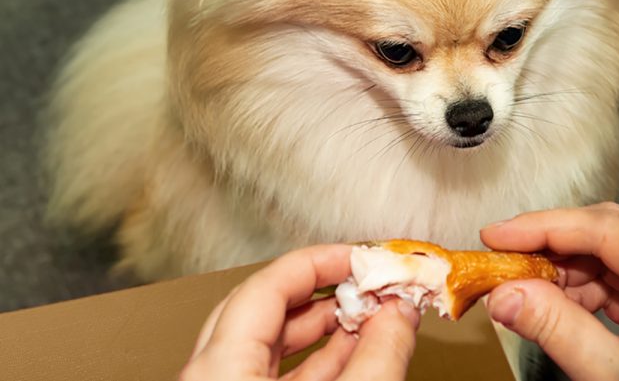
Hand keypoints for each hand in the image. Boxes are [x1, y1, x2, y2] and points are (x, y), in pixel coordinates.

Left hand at [180, 244, 419, 380]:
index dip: (323, 261)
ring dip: (325, 326)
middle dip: (325, 290)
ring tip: (371, 317)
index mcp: (219, 368)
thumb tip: (400, 312)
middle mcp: (211, 377)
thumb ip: (379, 355)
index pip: (269, 283)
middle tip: (367, 282)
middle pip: (265, 309)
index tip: (364, 257)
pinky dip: (318, 360)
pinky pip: (276, 376)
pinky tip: (356, 353)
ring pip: (270, 345)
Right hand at [481, 202, 618, 380]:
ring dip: (559, 272)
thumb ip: (557, 330)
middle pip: (601, 234)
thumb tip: (507, 296)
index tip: (497, 235)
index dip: (542, 226)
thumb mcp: (610, 372)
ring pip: (603, 256)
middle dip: (547, 247)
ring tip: (520, 290)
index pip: (601, 227)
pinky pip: (611, 280)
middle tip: (501, 258)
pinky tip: (552, 305)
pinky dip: (578, 291)